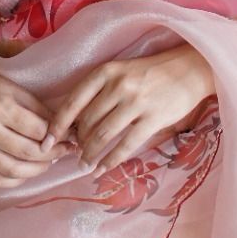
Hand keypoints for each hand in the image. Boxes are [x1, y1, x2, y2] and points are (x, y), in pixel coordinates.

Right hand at [0, 72, 76, 189]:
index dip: (60, 136)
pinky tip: (28, 171)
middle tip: (65, 150)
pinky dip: (17, 180)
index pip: (38, 130)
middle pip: (28, 152)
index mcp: (0, 108)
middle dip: (53, 154)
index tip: (71, 137)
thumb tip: (68, 132)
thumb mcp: (20, 93)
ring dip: (38, 170)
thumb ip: (43, 113)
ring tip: (50, 161)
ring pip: (14, 171)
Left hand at [44, 45, 215, 175]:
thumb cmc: (152, 72)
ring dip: (90, 154)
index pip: (72, 101)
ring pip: (103, 135)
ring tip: (84, 165)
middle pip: (86, 122)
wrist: (190, 69)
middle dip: (77, 142)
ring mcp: (136, 102)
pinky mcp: (153, 118)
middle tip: (74, 154)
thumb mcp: (121, 72)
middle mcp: (118, 86)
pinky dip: (111, 160)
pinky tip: (102, 169)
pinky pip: (126, 145)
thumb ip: (99, 92)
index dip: (57, 125)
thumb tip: (74, 123)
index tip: (46, 142)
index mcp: (106, 72)